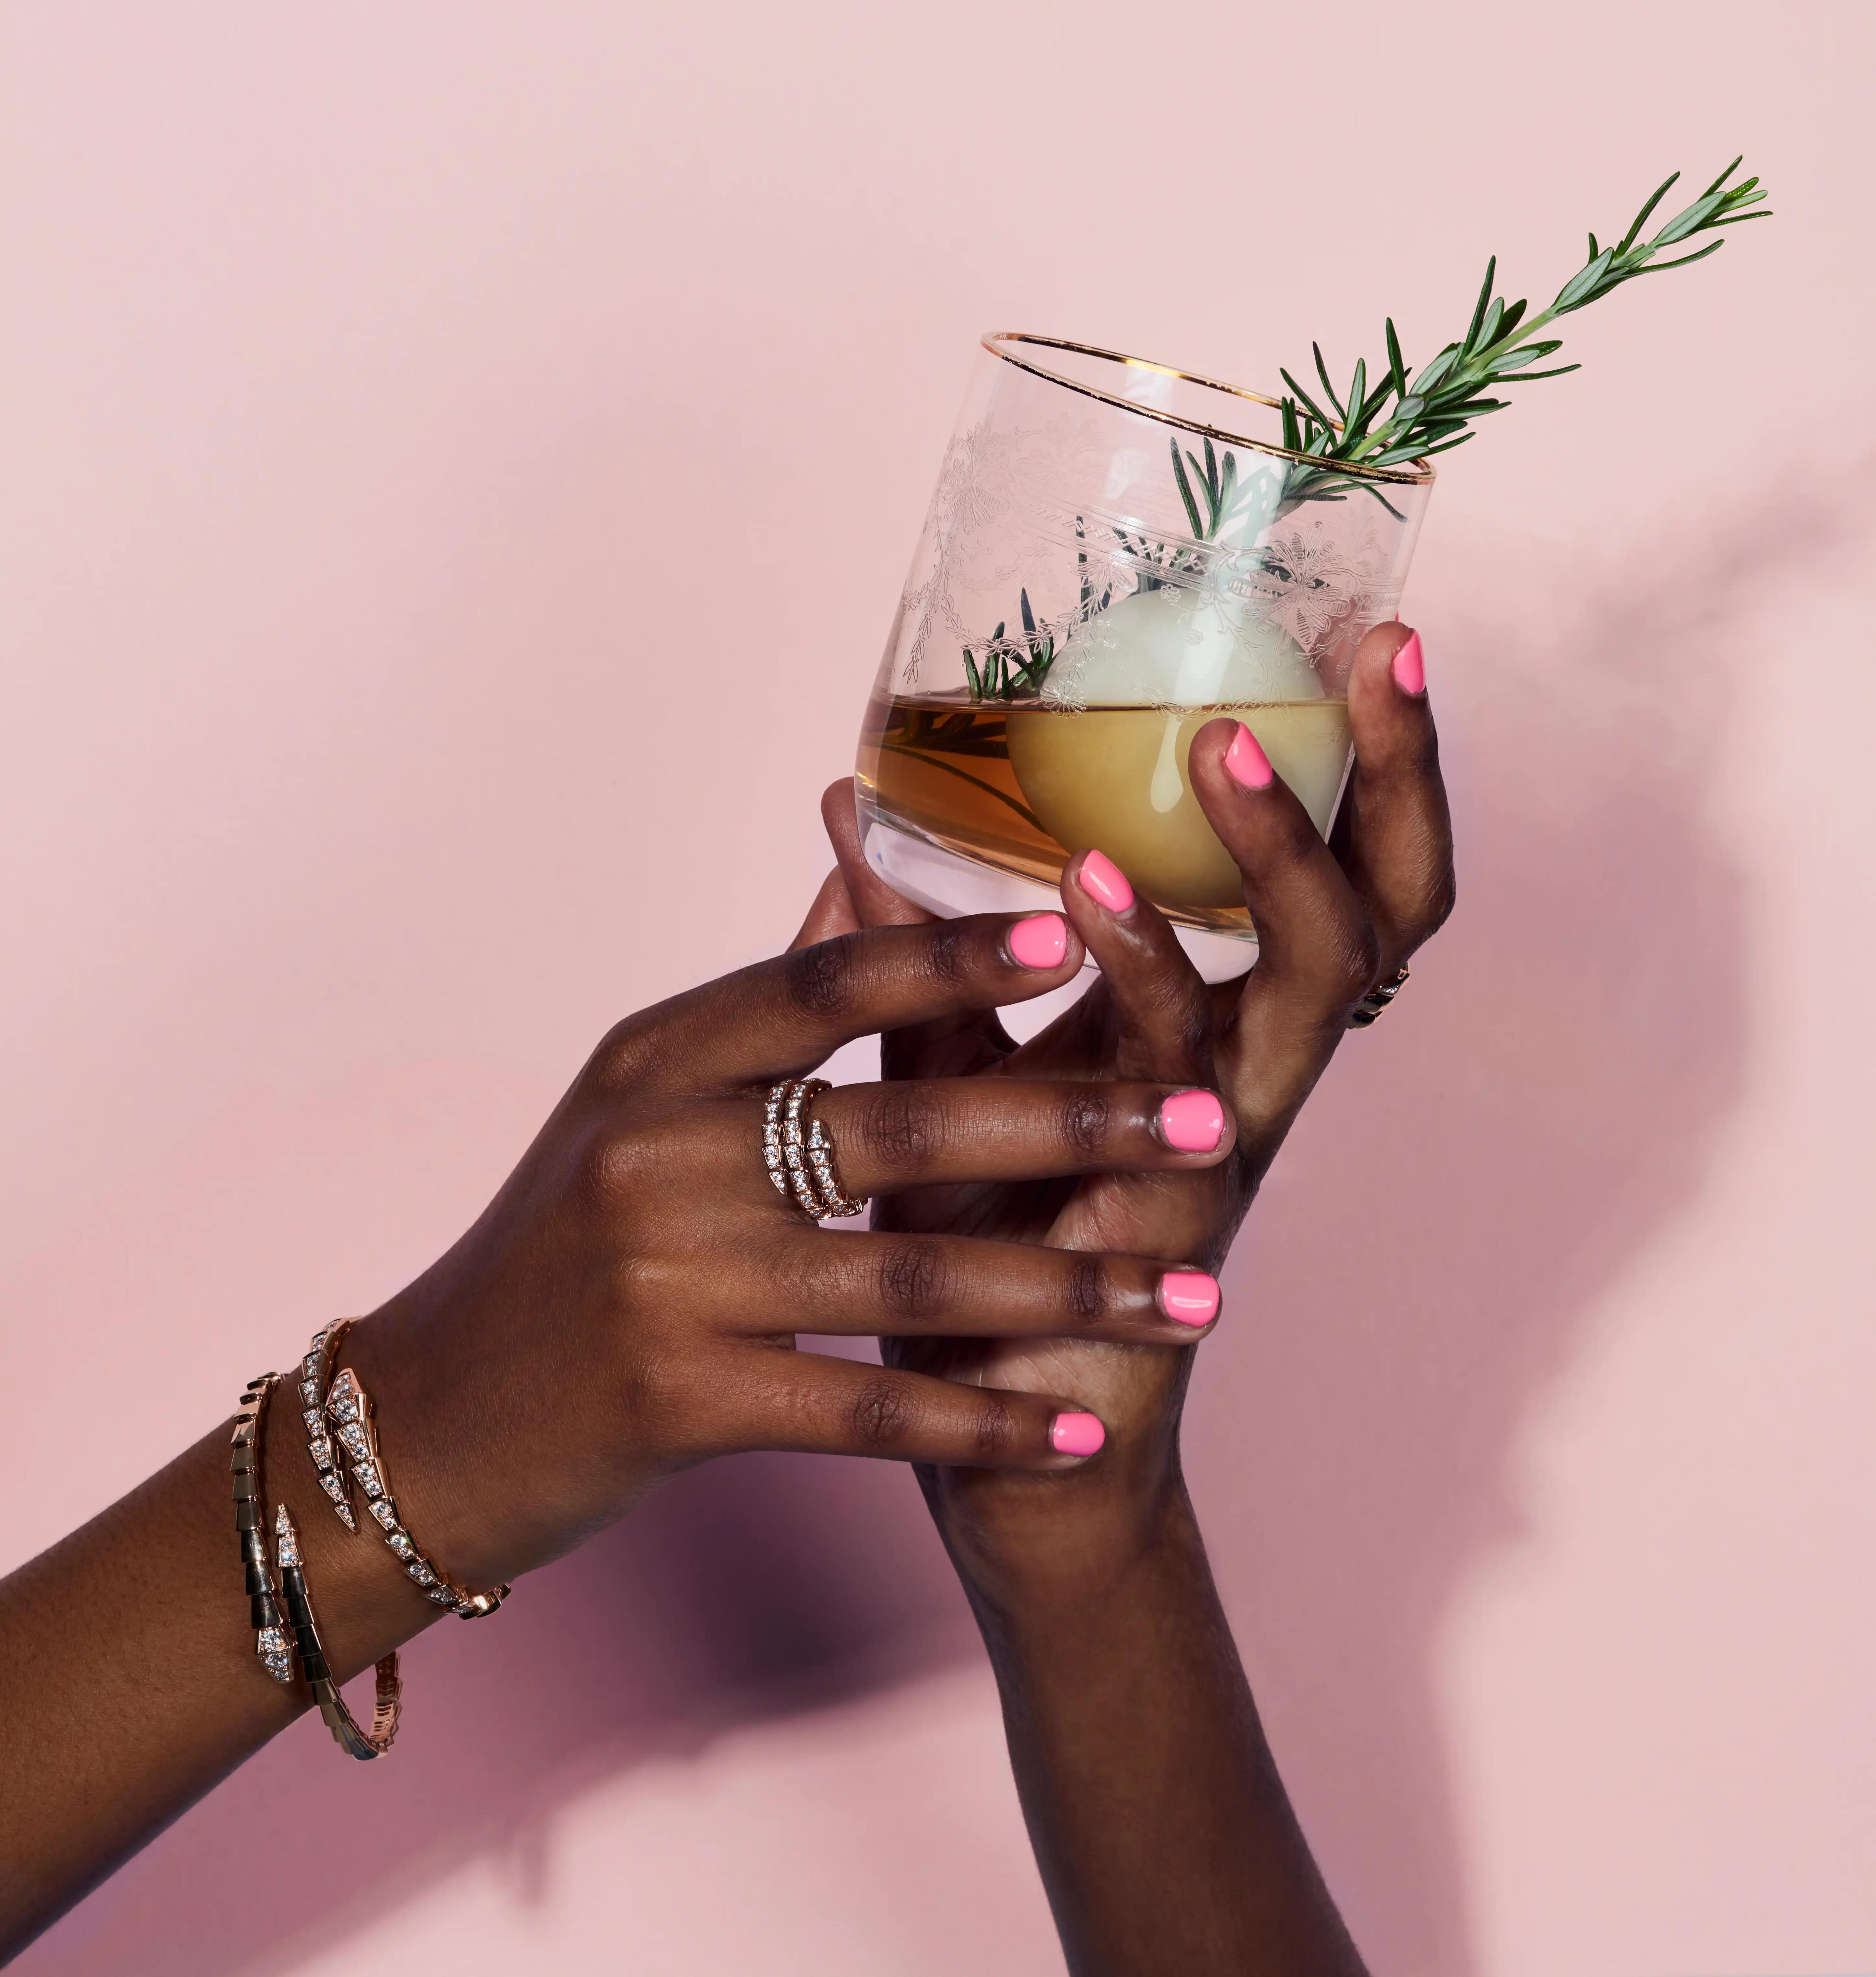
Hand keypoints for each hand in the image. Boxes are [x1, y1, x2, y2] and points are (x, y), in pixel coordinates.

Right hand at [340, 912, 1239, 1594]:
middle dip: (1071, 1125)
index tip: (1080, 935)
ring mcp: (668, 1279)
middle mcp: (658, 1152)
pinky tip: (1080, 1430)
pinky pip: (867, 1406)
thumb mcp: (632, 1100)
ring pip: (910, 1271)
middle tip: (1207, 1124)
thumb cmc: (557, 1247)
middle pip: (897, 1123)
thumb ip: (760, 1004)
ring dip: (1066, 1288)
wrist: (430, 1421)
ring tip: (1194, 1298)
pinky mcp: (679, 1400)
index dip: (952, 956)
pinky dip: (982, 1420)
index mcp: (654, 1059)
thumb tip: (853, 874)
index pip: (823, 984)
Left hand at [796, 621, 1453, 1583]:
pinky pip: (1181, 1081)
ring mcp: (1222, 1147)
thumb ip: (915, 950)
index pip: (1339, 875)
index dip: (1373, 769)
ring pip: (1308, 986)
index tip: (1376, 639)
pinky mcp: (1169, 1222)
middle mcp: (1244, 1074)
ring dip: (1276, 866)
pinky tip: (1083, 900)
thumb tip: (844, 807)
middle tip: (1378, 665)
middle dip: (1389, 785)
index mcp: (1214, 1028)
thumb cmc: (979, 1248)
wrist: (983, 1445)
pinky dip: (1138, 977)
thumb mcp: (946, 1068)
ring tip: (1224, 758)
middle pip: (1381, 913)